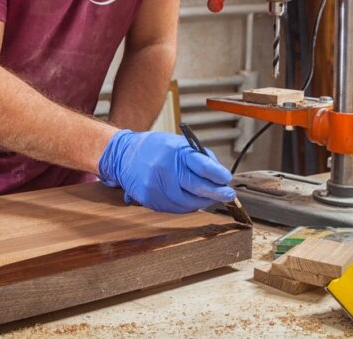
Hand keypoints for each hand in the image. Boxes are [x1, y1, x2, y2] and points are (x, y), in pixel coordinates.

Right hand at [97, 129, 235, 212]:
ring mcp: (156, 186)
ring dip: (202, 202)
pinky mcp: (150, 199)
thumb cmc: (155, 148)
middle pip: (198, 188)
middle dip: (217, 193)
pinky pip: (175, 208)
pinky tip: (189, 200)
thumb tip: (220, 175)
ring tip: (209, 198)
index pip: (203, 166)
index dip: (219, 175)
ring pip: (188, 203)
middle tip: (228, 195)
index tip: (227, 180)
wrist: (124, 155)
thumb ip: (199, 157)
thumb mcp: (178, 144)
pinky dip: (186, 206)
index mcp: (174, 152)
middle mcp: (164, 169)